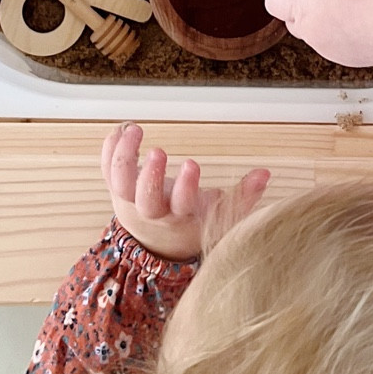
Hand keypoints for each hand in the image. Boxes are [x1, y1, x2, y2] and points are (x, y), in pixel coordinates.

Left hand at [101, 123, 268, 261]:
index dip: (186, 187)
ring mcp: (131, 201)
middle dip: (150, 176)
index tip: (193, 164)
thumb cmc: (191, 225)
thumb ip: (244, 195)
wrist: (156, 244)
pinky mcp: (117, 190)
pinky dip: (109, 149)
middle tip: (159, 151)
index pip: (182, 205)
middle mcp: (152, 211)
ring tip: (134, 129)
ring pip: (120, 184)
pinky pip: (107, 170)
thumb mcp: (221, 215)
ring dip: (123, 156)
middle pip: (145, 200)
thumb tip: (265, 174)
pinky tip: (120, 129)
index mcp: (180, 217)